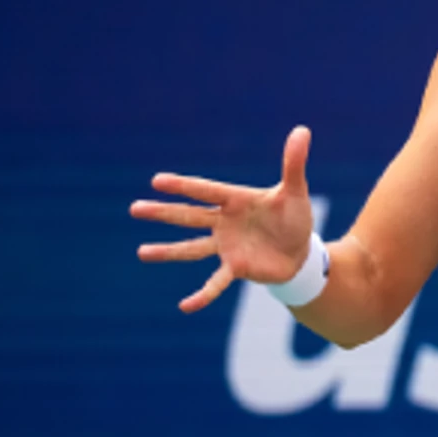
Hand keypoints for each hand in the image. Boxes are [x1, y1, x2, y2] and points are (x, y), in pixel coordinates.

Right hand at [130, 126, 316, 312]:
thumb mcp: (296, 191)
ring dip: (168, 251)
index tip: (157, 181)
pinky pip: (216, 283)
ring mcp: (226, 246)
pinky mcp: (236, 268)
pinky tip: (185, 307)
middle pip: (190, 216)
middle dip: (164, 212)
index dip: (183, 186)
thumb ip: (294, 163)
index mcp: (236, 200)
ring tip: (142, 252)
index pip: (206, 191)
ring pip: (192, 248)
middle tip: (134, 208)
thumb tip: (303, 130)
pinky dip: (202, 296)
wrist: (302, 250)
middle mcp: (224, 222)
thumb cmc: (295, 216)